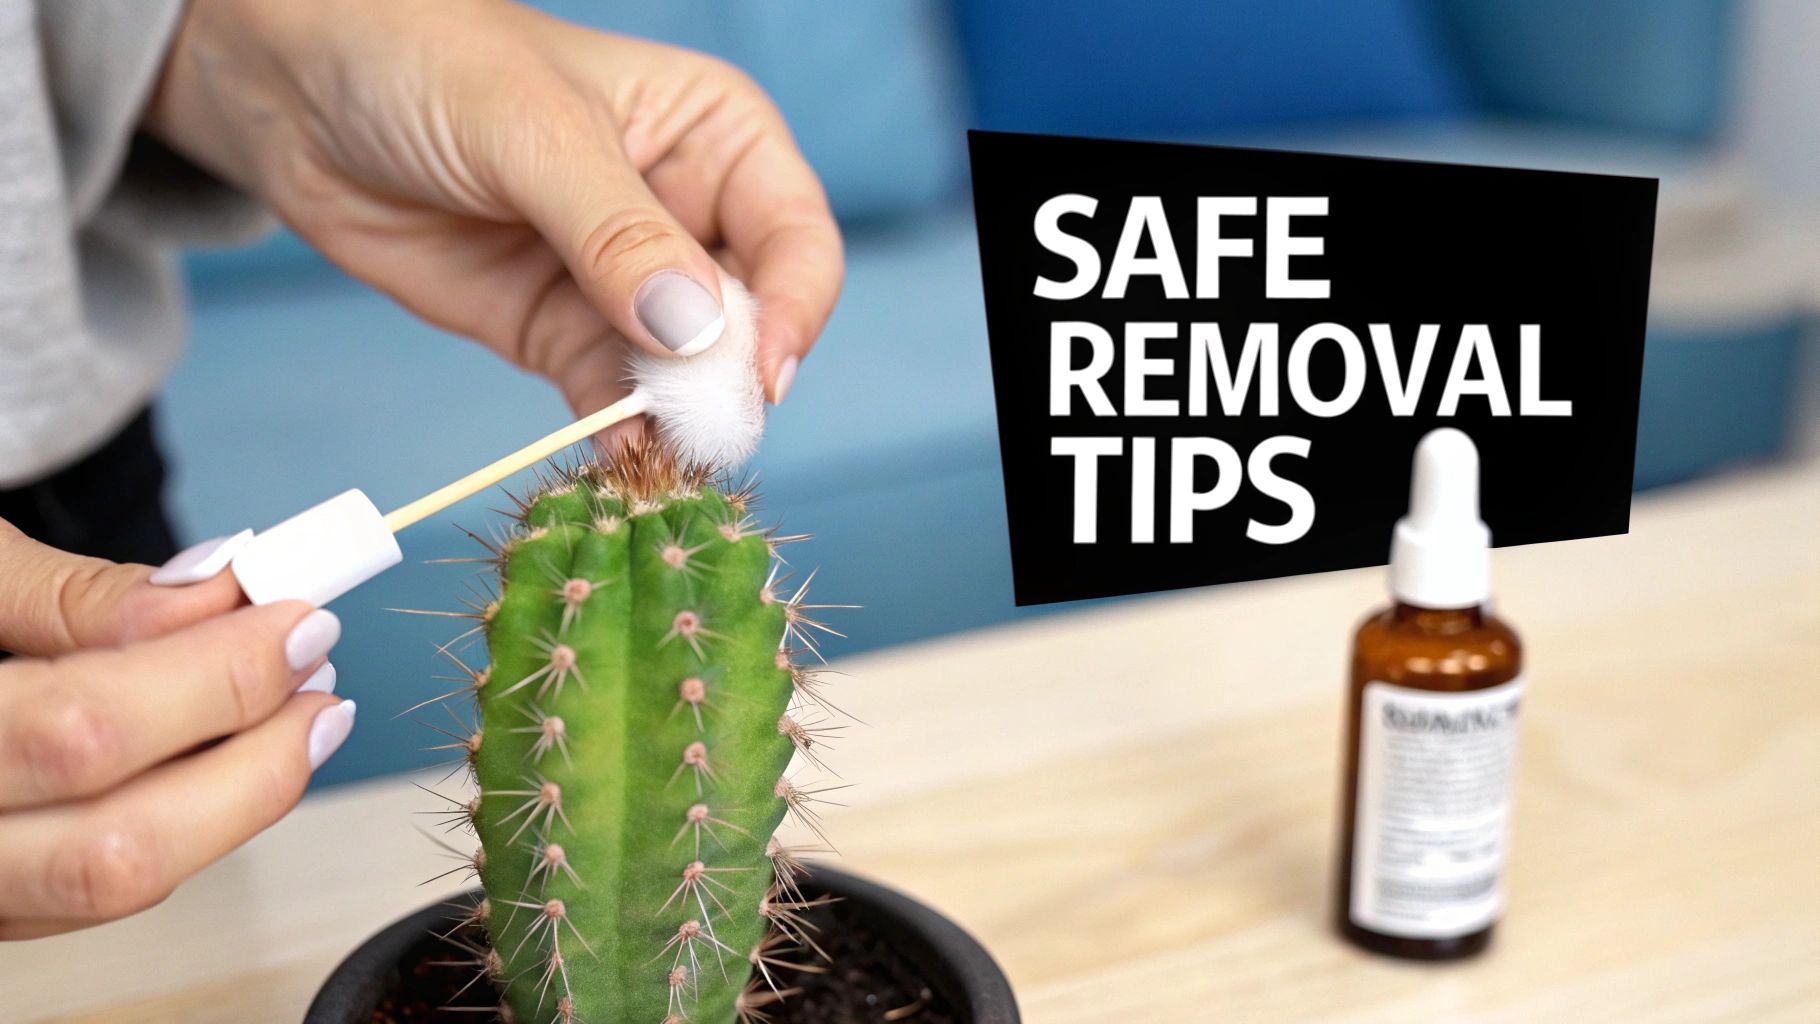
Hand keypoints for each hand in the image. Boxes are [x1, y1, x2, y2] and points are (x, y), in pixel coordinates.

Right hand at [0, 523, 350, 939]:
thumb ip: (80, 597)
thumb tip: (218, 602)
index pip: (81, 734)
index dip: (215, 679)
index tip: (299, 617)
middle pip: (114, 851)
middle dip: (252, 763)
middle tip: (319, 672)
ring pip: (115, 890)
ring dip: (238, 800)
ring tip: (300, 710)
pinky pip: (95, 892)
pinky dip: (184, 821)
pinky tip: (229, 755)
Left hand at [148, 0, 842, 424]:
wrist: (299, 92)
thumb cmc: (427, 60)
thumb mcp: (532, 133)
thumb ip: (618, 234)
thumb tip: (697, 331)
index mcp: (718, 138)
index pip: (795, 237)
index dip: (791, 309)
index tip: (758, 372)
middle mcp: (691, 216)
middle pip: (753, 319)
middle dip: (731, 381)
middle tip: (699, 434)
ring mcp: (629, 286)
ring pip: (689, 376)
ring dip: (679, 425)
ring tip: (655, 463)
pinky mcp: (566, 337)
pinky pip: (617, 404)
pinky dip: (621, 440)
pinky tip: (616, 464)